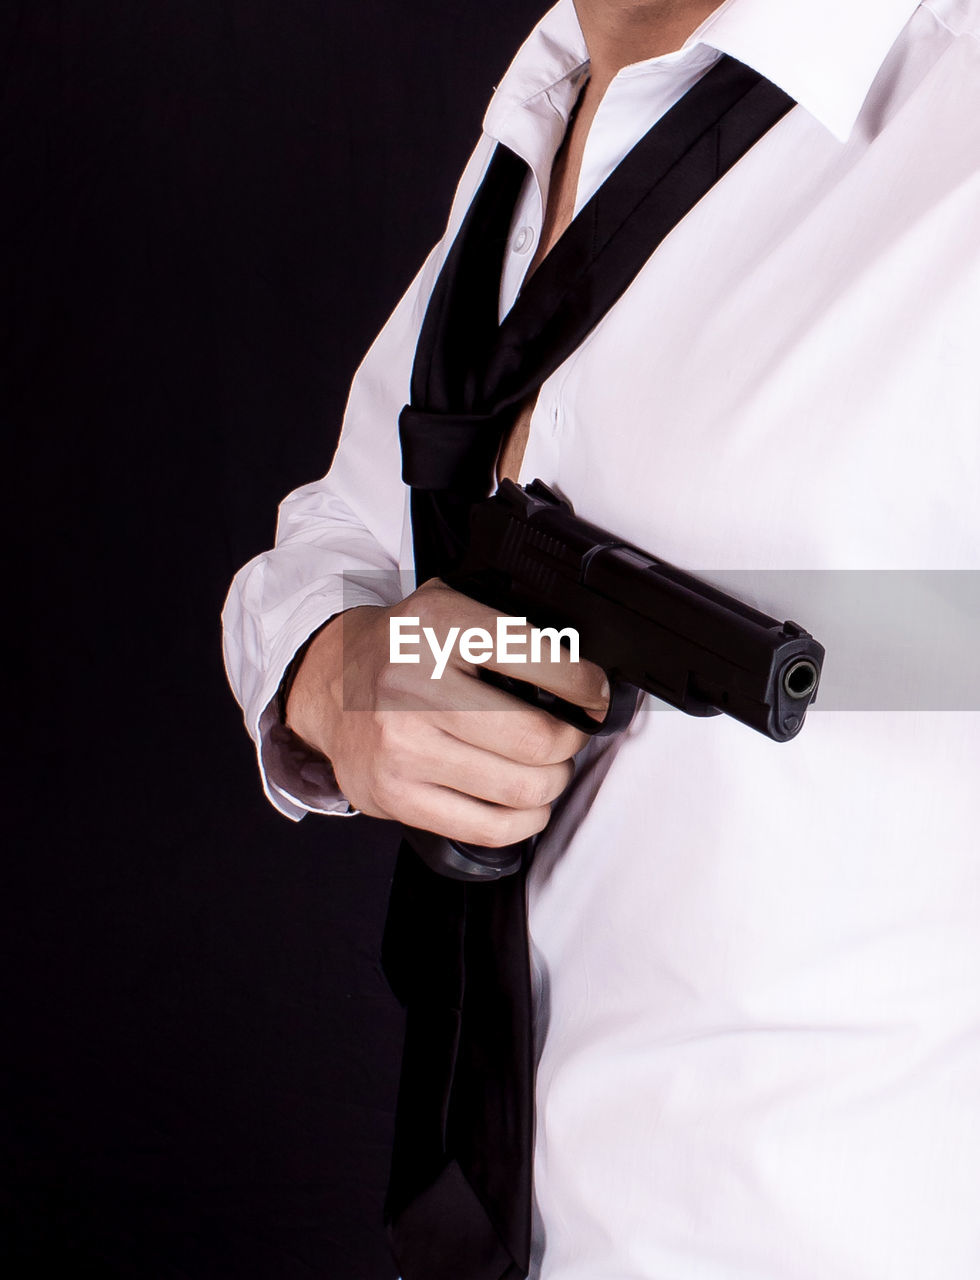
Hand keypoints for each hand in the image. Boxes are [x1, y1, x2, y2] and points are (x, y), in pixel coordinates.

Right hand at [285, 578, 609, 846]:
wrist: (329, 683)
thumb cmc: (403, 648)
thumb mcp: (450, 607)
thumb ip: (509, 628)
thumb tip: (584, 674)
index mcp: (438, 626)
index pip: (542, 661)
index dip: (586, 686)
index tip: (595, 697)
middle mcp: (414, 685)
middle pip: (537, 738)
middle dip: (570, 742)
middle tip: (569, 735)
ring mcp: (401, 746)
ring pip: (520, 788)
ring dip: (551, 782)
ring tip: (545, 768)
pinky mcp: (394, 795)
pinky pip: (488, 827)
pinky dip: (524, 820)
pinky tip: (525, 804)